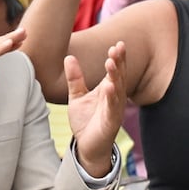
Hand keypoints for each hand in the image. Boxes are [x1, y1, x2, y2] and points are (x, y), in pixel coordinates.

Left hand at [66, 41, 126, 176]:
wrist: (86, 146)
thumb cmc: (85, 120)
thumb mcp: (77, 96)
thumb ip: (75, 78)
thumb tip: (69, 57)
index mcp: (108, 90)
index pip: (115, 71)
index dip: (117, 58)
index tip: (117, 44)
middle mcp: (114, 98)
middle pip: (119, 77)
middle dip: (119, 62)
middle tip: (117, 47)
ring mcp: (113, 110)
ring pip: (117, 90)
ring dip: (115, 76)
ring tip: (111, 62)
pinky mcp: (110, 123)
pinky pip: (111, 108)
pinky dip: (111, 97)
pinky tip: (109, 87)